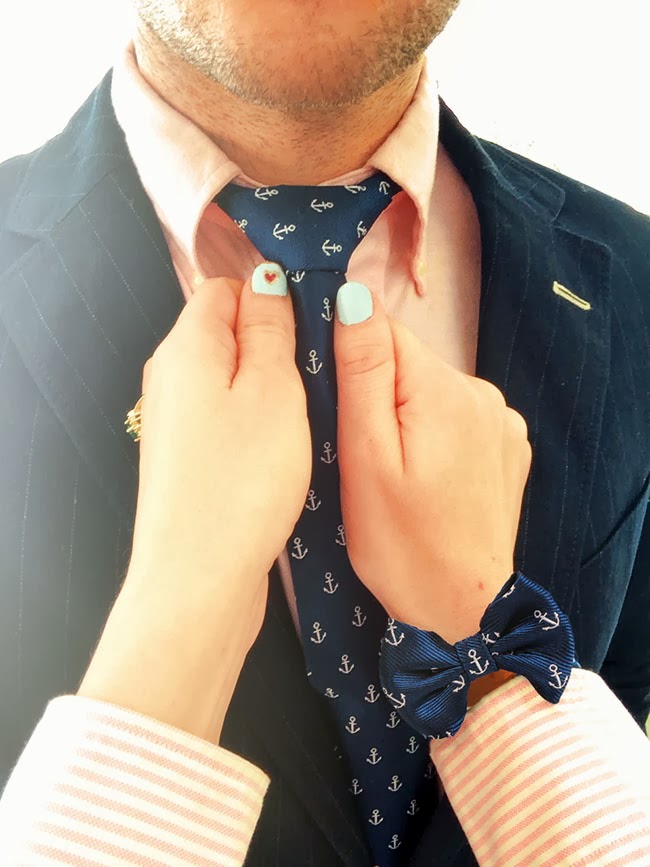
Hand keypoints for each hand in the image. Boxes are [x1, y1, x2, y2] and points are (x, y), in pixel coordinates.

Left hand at [79, 266, 310, 740]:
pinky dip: (254, 425)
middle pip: (227, 333)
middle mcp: (169, 376)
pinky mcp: (185, 460)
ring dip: (269, 392)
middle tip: (311, 384)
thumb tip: (266, 280)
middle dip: (273, 347)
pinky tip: (277, 455)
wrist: (198, 578)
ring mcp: (174, 421)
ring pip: (230, 380)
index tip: (310, 334)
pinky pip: (225, 419)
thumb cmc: (242, 479)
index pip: (226, 287)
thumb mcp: (272, 389)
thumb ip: (271, 327)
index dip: (272, 299)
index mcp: (186, 346)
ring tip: (300, 423)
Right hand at [333, 283, 530, 644]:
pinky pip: (458, 418)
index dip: (350, 360)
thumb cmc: (401, 543)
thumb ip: (362, 372)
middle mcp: (483, 393)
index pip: (384, 332)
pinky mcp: (508, 446)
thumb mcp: (365, 457)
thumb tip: (354, 298)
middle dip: (378, 395)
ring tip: (397, 474)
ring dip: (407, 417)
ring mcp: (502, 421)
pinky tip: (429, 479)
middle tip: (363, 455)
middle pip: (409, 363)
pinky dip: (436, 436)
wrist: (462, 608)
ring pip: (431, 391)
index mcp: (443, 389)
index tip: (336, 405)